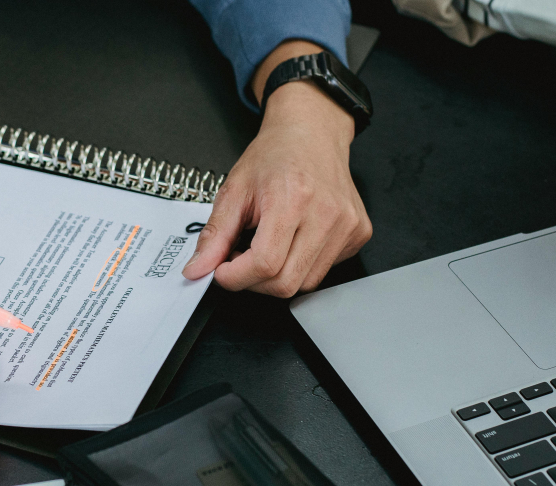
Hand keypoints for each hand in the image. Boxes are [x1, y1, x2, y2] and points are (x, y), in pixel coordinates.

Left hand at [181, 41, 370, 297]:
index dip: (236, 276)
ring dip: (278, 276)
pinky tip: (293, 241)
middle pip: (286, 283)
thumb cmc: (275, 156)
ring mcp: (348, 226)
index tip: (222, 270)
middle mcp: (326, 215)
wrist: (311, 133)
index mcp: (292, 199)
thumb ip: (215, 235)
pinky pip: (324, 270)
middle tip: (241, 260)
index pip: (265, 264)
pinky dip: (302, 265)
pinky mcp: (358, 234)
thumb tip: (197, 269)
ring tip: (267, 247)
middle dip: (254, 281)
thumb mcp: (234, 190)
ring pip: (306, 283)